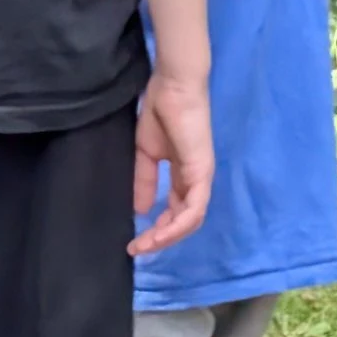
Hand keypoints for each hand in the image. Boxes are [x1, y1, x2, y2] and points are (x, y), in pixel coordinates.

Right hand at [130, 68, 212, 256]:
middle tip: (138, 248)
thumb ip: (145, 180)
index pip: (176, 211)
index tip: (135, 239)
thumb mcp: (146, 152)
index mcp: (184, 176)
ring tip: (146, 244)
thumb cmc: (161, 112)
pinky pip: (194, 208)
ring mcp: (201, 178)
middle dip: (161, 238)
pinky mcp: (201, 173)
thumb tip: (141, 209)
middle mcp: (196, 181)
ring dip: (168, 236)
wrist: (172, 88)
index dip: (158, 228)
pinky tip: (160, 232)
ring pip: (191, 220)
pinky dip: (177, 224)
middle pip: (184, 221)